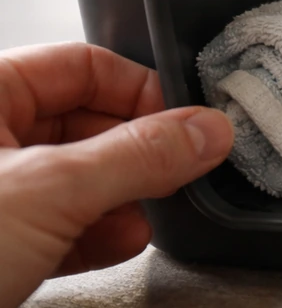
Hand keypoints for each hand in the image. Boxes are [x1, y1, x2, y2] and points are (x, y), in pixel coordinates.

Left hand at [0, 43, 233, 307]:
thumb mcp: (47, 192)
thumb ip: (137, 156)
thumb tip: (206, 130)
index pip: (81, 65)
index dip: (140, 89)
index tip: (187, 121)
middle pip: (85, 122)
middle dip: (138, 150)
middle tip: (182, 167)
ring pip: (77, 177)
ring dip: (124, 196)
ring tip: (154, 210)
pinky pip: (60, 225)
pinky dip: (98, 233)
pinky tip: (122, 242)